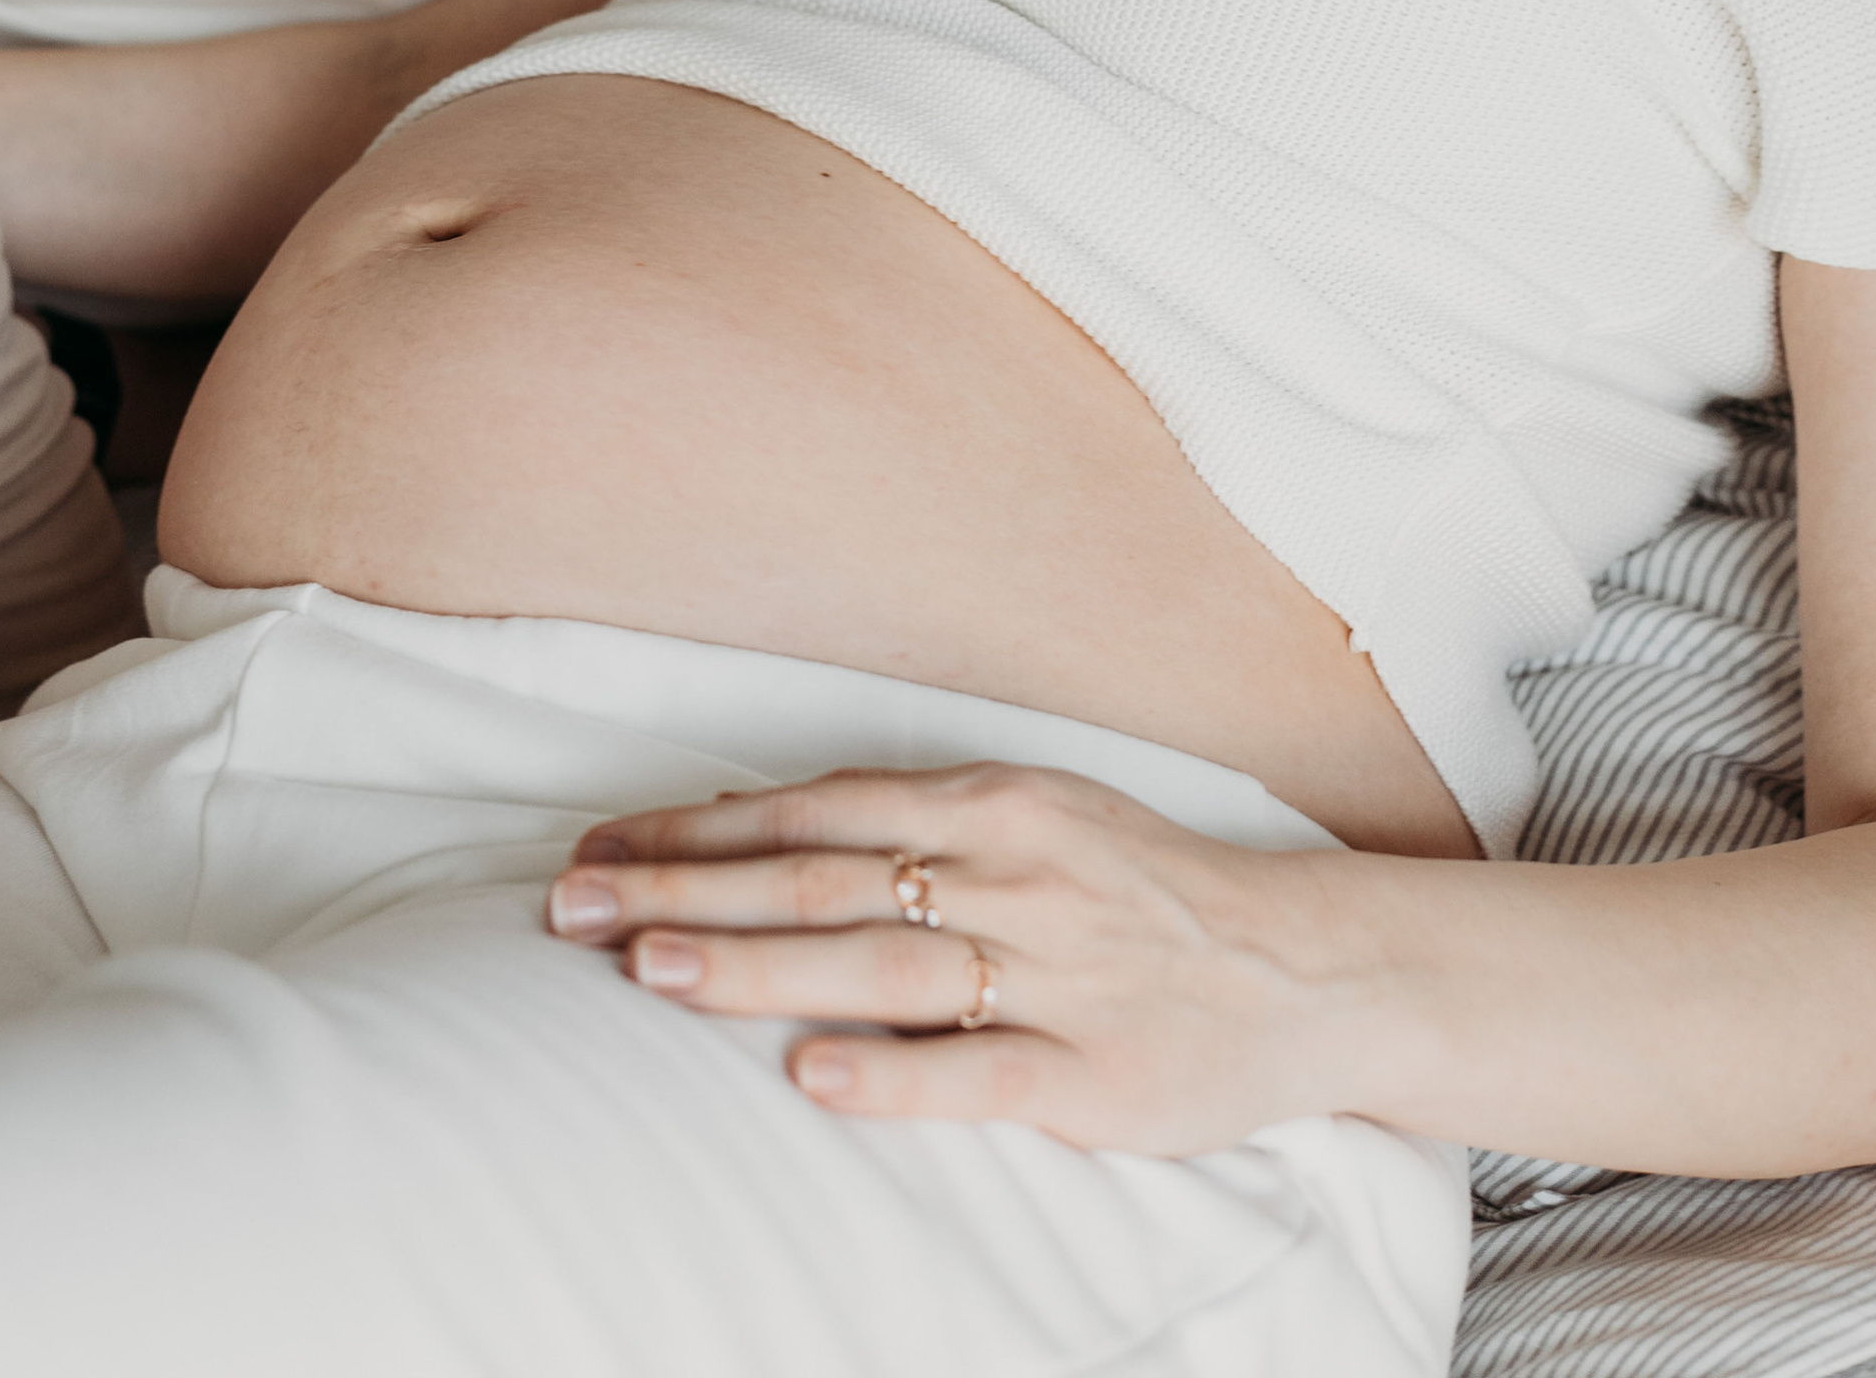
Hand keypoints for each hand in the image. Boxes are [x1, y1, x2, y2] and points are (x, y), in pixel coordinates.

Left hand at [546, 761, 1391, 1153]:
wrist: (1302, 970)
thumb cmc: (1136, 891)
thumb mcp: (1027, 819)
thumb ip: (902, 826)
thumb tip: (747, 829)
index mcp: (987, 801)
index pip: (808, 811)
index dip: (693, 829)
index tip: (594, 847)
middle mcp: (1010, 871)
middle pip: (819, 878)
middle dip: (686, 890)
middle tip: (573, 907)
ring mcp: (1053, 971)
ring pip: (879, 961)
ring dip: (756, 967)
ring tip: (651, 972)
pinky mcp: (1095, 1073)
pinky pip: (979, 1071)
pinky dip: (891, 1071)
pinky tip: (810, 1075)